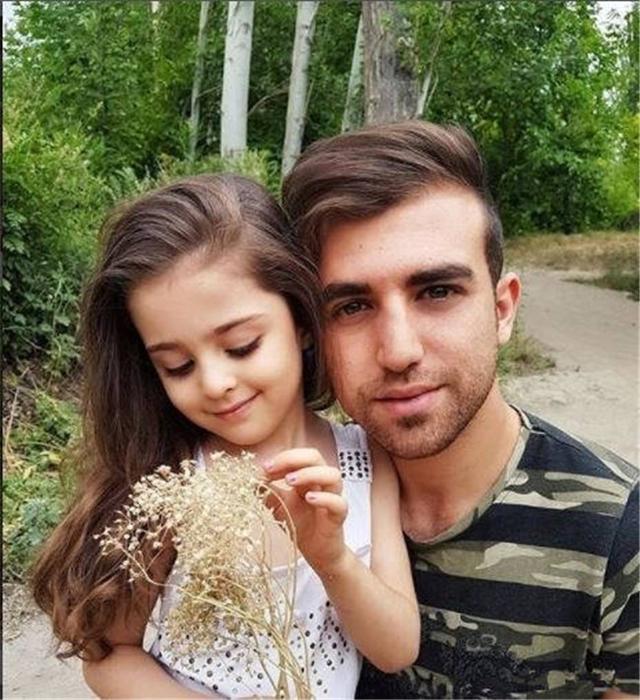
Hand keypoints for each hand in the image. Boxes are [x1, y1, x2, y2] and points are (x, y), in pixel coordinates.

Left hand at [263, 448, 347, 575]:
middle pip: (315, 457)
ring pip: (332, 475)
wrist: (317, 552)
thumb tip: (250, 478)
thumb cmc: (300, 525)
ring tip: (290, 480)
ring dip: (310, 473)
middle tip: (272, 469)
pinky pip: (339, 502)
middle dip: (292, 458)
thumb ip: (266, 491)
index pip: (299, 457)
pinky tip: (310, 499)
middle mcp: (322, 483)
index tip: (264, 468)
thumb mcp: (278, 505)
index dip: (281, 458)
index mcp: (309, 477)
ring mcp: (333, 497)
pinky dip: (325, 498)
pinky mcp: (338, 516)